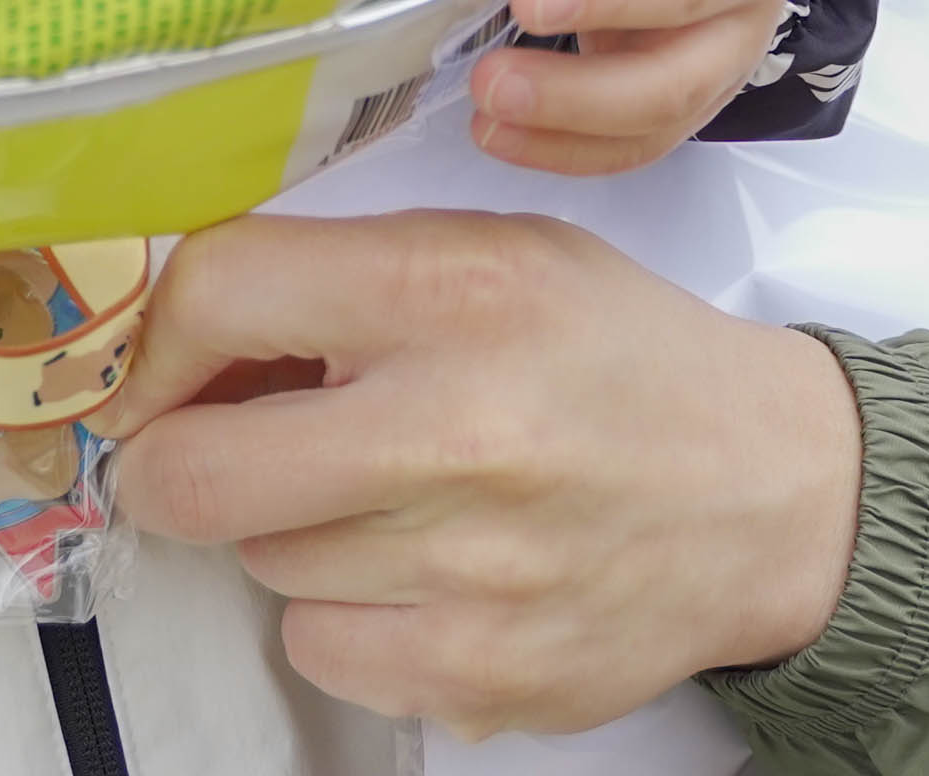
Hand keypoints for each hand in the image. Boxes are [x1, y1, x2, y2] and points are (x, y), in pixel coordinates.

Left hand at [90, 212, 862, 734]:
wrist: (772, 493)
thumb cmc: (615, 362)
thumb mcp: (499, 255)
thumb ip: (348, 277)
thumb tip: (180, 340)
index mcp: (459, 288)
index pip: (221, 292)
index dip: (156, 338)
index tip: (161, 367)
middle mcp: (459, 427)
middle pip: (192, 473)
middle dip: (172, 461)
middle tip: (203, 451)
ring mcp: (473, 568)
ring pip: (260, 564)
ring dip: (289, 532)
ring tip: (384, 498)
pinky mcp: (484, 673)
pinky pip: (322, 651)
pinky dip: (346, 618)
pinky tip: (420, 574)